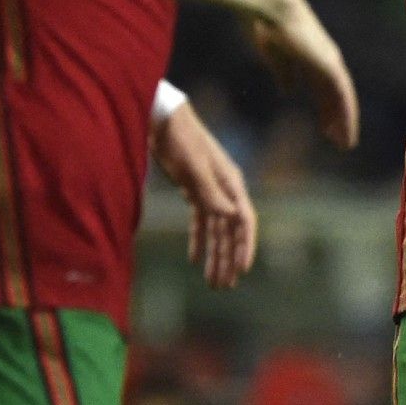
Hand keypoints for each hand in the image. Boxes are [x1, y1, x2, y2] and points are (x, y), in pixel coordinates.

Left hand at [152, 104, 256, 289]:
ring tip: (212, 281)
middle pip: (231, 230)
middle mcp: (225, 188)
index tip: (242, 270)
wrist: (160, 119)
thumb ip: (211, 192)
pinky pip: (200, 221)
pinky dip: (198, 240)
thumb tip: (232, 217)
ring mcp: (210, 189)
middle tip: (223, 285)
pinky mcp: (193, 189)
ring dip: (215, 254)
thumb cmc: (180, 139)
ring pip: (216, 229)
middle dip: (228, 258)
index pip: (244, 221)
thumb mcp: (194, 166)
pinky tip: (194, 260)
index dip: (245, 246)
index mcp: (231, 182)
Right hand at [251, 0, 359, 149]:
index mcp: (314, 60)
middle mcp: (327, 62)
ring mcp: (331, 62)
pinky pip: (342, 94)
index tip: (327, 128)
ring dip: (345, 121)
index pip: (326, 90)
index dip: (327, 110)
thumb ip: (285, 73)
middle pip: (338, 97)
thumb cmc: (271, 28)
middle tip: (341, 142)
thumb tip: (289, 92)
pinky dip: (345, 112)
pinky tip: (345, 127)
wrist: (274, 11)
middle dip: (339, 120)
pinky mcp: (329, 64)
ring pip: (343, 99)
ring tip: (345, 142)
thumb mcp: (277, 57)